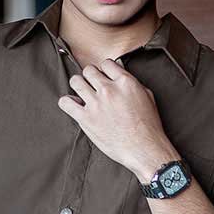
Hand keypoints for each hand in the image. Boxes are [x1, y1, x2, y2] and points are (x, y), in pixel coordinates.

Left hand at [57, 58, 177, 178]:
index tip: (104, 77)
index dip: (104, 70)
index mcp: (125, 83)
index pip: (106, 63)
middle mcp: (109, 90)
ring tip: (82, 93)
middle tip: (93, 86)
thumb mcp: (147, 97)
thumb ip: (132, 84)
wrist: (143, 150)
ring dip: (78, 86)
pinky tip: (74, 105)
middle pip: (89, 70)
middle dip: (90, 76)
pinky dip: (67, 102)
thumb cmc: (148, 127)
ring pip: (76, 81)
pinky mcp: (86, 119)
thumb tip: (121, 76)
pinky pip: (66, 103)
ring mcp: (96, 104)